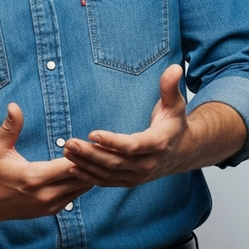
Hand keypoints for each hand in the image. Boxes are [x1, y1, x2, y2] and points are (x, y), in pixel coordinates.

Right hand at [0, 103, 94, 229]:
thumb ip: (10, 127)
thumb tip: (14, 106)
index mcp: (34, 178)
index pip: (69, 166)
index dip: (79, 153)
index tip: (83, 141)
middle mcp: (45, 195)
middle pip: (81, 179)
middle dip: (89, 162)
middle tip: (96, 147)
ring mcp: (50, 206)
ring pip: (82, 189)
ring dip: (88, 172)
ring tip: (94, 156)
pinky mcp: (51, 211)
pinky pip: (75, 196)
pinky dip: (82, 182)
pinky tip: (85, 169)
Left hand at [62, 64, 189, 187]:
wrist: (181, 152)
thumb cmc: (173, 124)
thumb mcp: (175, 104)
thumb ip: (171, 87)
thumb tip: (174, 68)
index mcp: (158, 144)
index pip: (132, 145)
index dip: (112, 141)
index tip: (92, 133)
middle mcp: (148, 164)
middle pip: (115, 161)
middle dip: (90, 153)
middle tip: (69, 143)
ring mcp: (138, 176)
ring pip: (108, 173)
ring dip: (86, 164)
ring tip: (67, 151)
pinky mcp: (130, 181)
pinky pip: (107, 181)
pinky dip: (89, 176)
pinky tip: (73, 167)